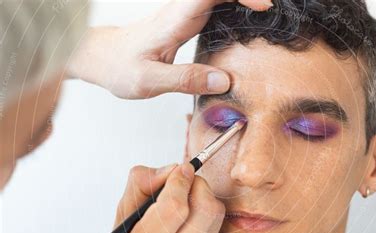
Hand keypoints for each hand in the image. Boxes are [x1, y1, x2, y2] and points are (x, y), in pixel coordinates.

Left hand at [67, 0, 272, 97]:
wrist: (102, 58)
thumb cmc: (120, 67)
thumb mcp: (149, 81)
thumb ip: (185, 80)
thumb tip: (224, 80)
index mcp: (174, 21)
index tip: (264, 6)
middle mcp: (181, 12)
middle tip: (271, 11)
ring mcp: (183, 15)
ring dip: (241, 1)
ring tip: (264, 16)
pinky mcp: (185, 22)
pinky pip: (214, 7)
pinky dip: (233, 9)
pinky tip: (244, 21)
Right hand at [87, 162, 225, 232]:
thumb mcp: (122, 215)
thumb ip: (142, 184)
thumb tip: (175, 169)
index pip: (175, 207)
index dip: (181, 181)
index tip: (181, 169)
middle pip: (206, 208)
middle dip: (198, 186)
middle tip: (186, 182)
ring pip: (216, 214)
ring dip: (203, 199)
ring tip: (186, 204)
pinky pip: (218, 228)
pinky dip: (206, 218)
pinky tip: (190, 226)